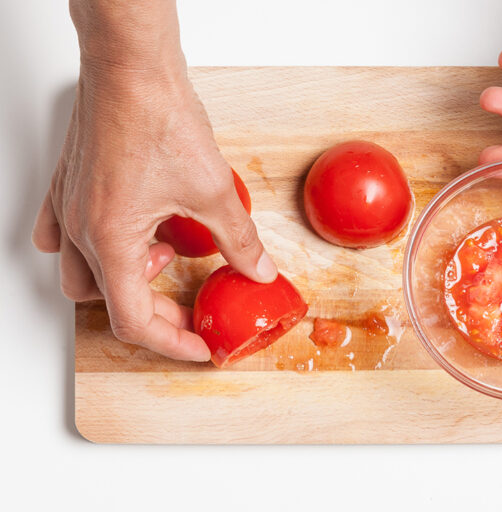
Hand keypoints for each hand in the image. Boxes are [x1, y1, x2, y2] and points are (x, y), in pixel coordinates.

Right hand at [31, 0, 276, 360]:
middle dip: (154, 313)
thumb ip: (238, 240)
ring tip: (165, 259)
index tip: (199, 345)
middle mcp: (80, 231)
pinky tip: (129, 239)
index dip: (172, 342)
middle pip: (109, 302)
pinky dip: (94, 251)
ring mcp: (67, 209)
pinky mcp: (68, 187)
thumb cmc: (158, 116)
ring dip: (124, 282)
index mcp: (112, 241)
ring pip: (83, 275)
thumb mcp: (213, 191)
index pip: (133, 320)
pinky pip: (62, 238)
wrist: (131, 66)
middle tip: (192, 309)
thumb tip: (258, 269)